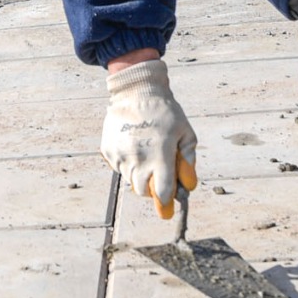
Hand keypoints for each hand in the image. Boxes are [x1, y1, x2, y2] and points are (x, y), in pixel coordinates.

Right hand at [102, 55, 197, 217]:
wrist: (136, 90)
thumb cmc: (166, 112)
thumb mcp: (186, 133)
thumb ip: (188, 161)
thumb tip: (188, 186)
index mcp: (160, 156)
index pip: (162, 192)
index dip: (166, 202)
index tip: (168, 207)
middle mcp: (138, 159)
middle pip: (143, 191)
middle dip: (152, 189)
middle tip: (158, 177)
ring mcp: (120, 156)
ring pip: (129, 179)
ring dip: (139, 175)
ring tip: (146, 152)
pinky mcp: (108, 151)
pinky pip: (119, 167)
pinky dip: (127, 164)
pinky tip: (134, 145)